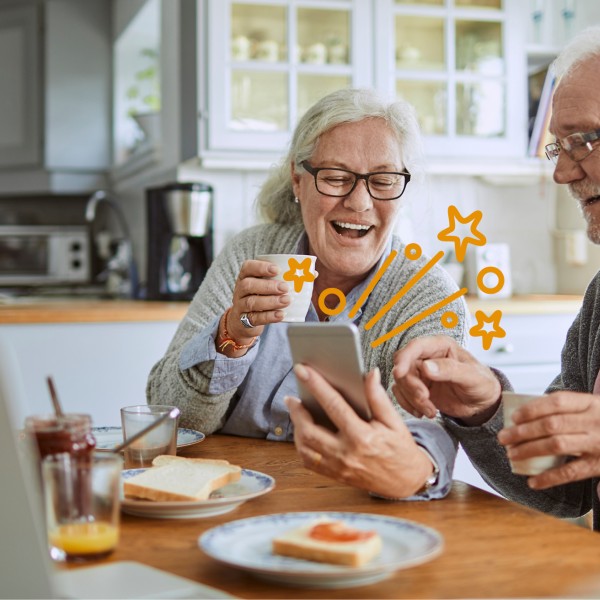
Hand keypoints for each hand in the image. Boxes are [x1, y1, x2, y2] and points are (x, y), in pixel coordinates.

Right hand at [222, 259, 291, 347]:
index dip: (261, 267)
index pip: (248, 267)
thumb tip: (312, 273)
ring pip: (252, 302)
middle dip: (268, 286)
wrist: (243, 321)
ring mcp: (240, 305)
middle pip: (249, 285)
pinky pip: (255, 318)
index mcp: (246, 276)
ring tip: (287, 300)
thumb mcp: (268, 285)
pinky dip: (269, 316)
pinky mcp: (244, 320)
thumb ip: (287, 278)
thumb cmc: (261, 297)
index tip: (277, 269)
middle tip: (285, 288)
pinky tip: (281, 314)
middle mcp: (240, 289)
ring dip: (271, 301)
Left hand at [285, 364, 432, 497]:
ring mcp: (338, 467)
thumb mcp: (394, 421)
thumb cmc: (401, 449)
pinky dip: (301, 446)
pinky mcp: (335, 475)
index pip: (333, 405)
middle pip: (310, 430)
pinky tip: (303, 432)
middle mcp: (346, 454)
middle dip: (297, 411)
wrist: (406, 482)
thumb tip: (369, 373)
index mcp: (362, 437)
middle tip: (292, 397)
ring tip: (296, 412)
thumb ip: (378, 397)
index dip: (316, 385)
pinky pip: (309, 462)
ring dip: (296, 428)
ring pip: (305, 448)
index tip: (303, 370)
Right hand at [391, 335, 500, 424]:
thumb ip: (450, 370)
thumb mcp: (472, 377)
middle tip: (425, 399)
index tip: (399, 373)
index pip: (416, 347)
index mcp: (441, 346)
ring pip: (401, 382)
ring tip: (431, 411)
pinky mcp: (417, 387)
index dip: (404, 358)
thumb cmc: (482, 385)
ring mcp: (420, 372)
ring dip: (413, 399)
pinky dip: (409, 405)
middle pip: (405, 367)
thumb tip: (426, 367)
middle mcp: (427, 356)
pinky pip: (402, 394)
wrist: (482, 404)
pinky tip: (423, 412)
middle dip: (411, 386)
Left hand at [497, 391, 599, 488]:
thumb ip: (567, 410)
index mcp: (591, 403)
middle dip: (523, 432)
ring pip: (557, 445)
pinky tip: (532, 481)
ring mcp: (598, 444)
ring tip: (512, 454)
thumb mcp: (592, 408)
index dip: (533, 408)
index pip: (557, 401)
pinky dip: (549, 478)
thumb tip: (526, 415)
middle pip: (552, 425)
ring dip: (530, 450)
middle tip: (503, 437)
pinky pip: (570, 472)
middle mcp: (595, 422)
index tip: (514, 417)